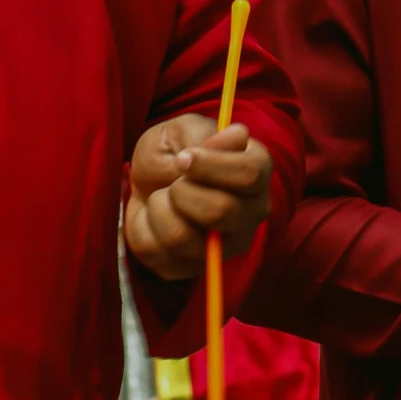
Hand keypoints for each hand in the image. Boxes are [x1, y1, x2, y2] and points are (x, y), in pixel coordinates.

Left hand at [124, 113, 272, 281]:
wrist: (147, 182)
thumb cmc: (172, 153)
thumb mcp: (181, 132)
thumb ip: (202, 136)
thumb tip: (237, 136)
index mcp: (256, 172)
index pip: (250, 174)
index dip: (210, 164)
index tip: (184, 157)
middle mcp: (251, 214)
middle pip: (221, 210)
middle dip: (182, 190)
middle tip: (174, 181)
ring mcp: (225, 247)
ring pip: (183, 237)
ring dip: (159, 207)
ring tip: (161, 196)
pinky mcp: (191, 268)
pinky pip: (158, 253)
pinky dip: (143, 227)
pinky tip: (153, 217)